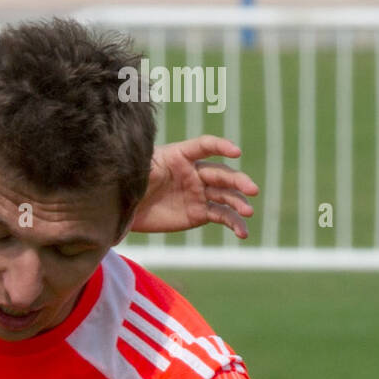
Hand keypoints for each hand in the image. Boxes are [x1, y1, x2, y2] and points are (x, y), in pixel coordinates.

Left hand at [132, 137, 258, 237]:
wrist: (126, 210)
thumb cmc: (131, 184)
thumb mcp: (139, 173)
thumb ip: (151, 167)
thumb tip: (154, 163)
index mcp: (181, 156)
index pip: (205, 146)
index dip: (221, 147)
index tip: (236, 152)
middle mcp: (195, 172)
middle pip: (221, 174)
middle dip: (238, 181)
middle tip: (252, 189)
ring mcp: (200, 193)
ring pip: (225, 196)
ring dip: (239, 204)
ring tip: (248, 213)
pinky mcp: (200, 213)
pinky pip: (221, 216)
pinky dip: (233, 224)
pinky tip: (243, 233)